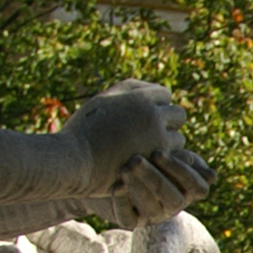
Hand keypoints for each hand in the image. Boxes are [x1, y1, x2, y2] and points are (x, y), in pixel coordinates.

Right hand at [67, 82, 212, 224]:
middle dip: (168, 121)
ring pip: (178, 139)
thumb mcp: (103, 101)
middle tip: (150, 132)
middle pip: (178, 114)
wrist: (74, 161)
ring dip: (167, 143)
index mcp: (139, 97)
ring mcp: (157, 140)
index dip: (156, 104)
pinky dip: (163, 162)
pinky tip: (147, 164)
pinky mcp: (156, 163)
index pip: (164, 94)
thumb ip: (129, 91)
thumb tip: (153, 89)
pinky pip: (173, 160)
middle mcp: (152, 115)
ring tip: (145, 150)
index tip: (144, 115)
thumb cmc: (84, 130)